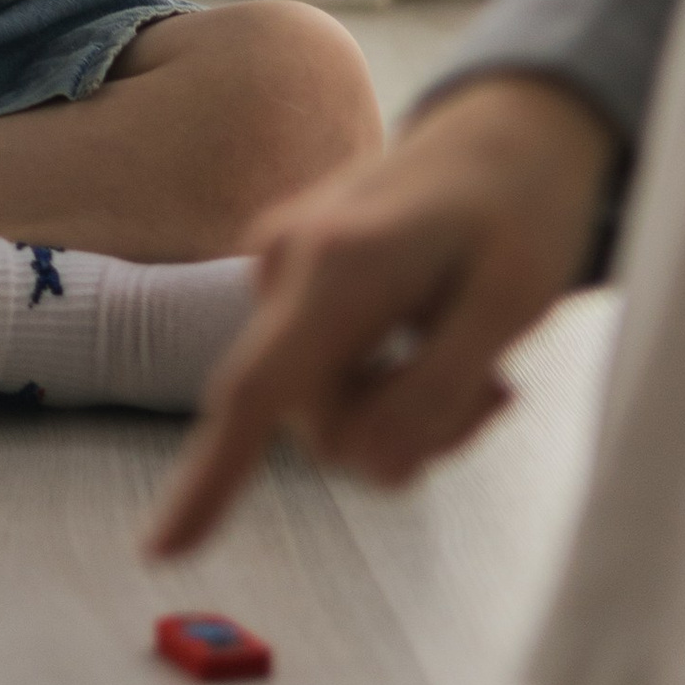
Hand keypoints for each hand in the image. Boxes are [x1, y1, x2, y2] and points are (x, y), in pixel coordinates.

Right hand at [149, 76, 618, 556]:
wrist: (505, 133)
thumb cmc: (523, 214)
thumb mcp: (514, 306)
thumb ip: (441, 391)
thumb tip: (373, 467)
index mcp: (338, 266)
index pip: (258, 390)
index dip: (210, 478)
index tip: (162, 551)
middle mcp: (283, 264)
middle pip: (319, 426)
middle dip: (404, 433)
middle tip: (494, 393)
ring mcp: (274, 268)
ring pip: (322, 411)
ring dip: (399, 409)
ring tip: (473, 359)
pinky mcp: (283, 280)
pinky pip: (319, 377)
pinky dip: (380, 382)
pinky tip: (432, 339)